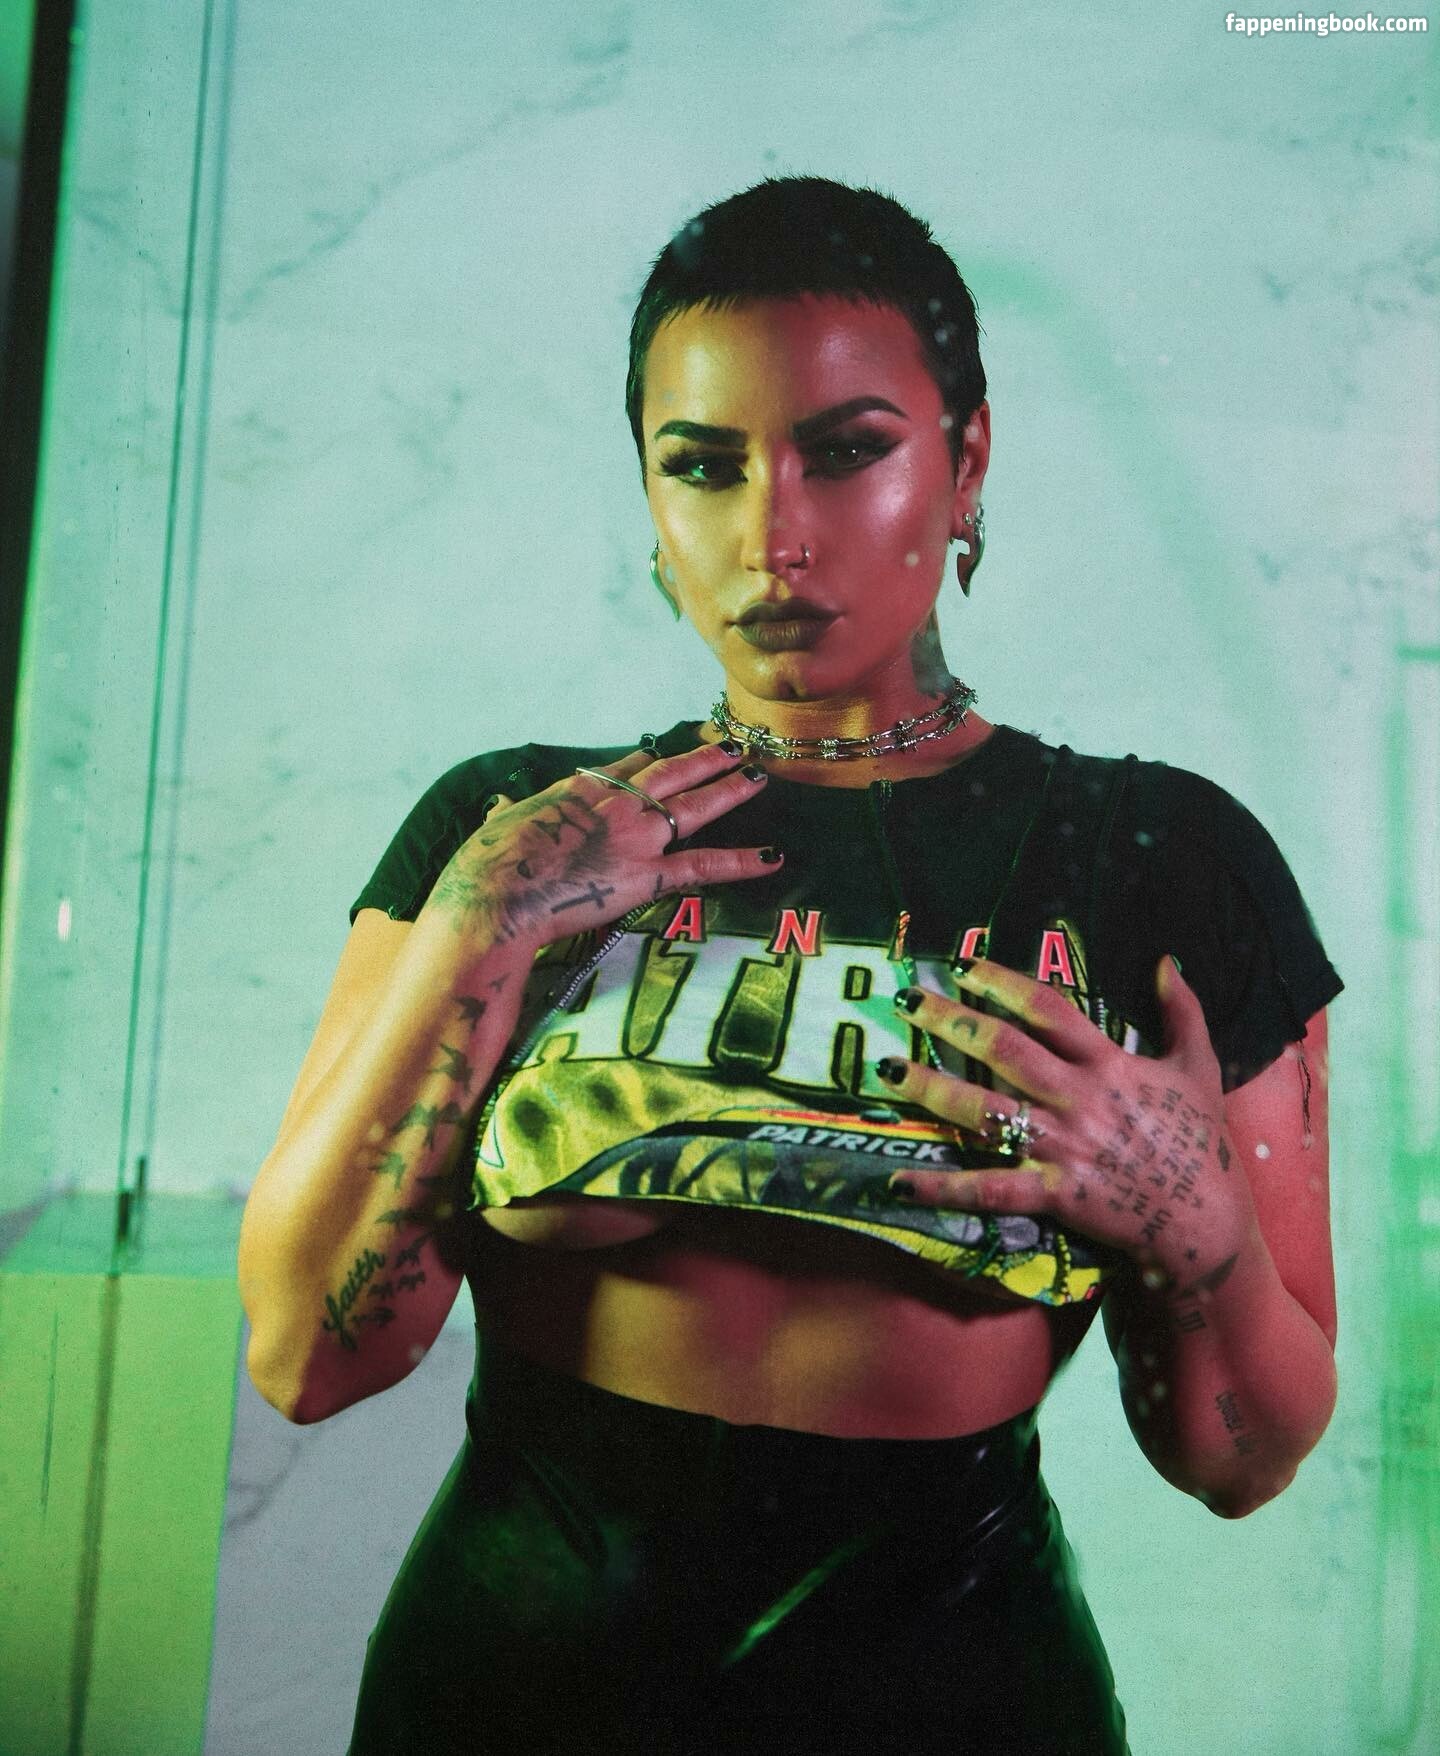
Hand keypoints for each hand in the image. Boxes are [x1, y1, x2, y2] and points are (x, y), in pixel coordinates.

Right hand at [431, 741, 779, 948]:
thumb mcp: (495, 830)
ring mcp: (636, 837)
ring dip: (729, 788)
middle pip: (669, 772)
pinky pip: (705, 866)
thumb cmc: (486, 868)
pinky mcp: (647, 876)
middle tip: (731, 744)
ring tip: (757, 774)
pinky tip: (773, 856)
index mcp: (575, 792)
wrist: (496, 897)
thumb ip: (507, 817)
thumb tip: (499, 808)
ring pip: (695, 805)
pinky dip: (741, 861)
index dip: (649, 757)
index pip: (623, 767)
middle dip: (702, 757)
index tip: (667, 746)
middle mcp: (614, 804)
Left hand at [877, 956, 1260, 1285]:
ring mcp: (1063, 1147)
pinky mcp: (1053, 1193)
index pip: (1049, 1011)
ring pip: (986, 1112)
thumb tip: (1166, 962)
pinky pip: (989, 1188)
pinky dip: (943, 1188)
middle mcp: (1079, 1099)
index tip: (965, 965)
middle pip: (1005, 1051)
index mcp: (1109, 1065)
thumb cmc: (1200, 1142)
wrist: (1205, 1222)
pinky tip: (898, 1182)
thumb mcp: (1198, 1068)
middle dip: (952, 1021)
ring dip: (932, 1089)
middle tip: (908, 998)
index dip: (1005, 983)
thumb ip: (1183, 1012)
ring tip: (887, 1069)